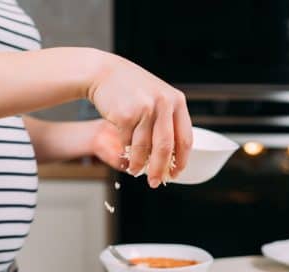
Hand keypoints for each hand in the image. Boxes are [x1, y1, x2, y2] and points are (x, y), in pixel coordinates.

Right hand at [86, 52, 192, 187]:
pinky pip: (128, 143)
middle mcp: (164, 104)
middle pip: (166, 148)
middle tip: (155, 182)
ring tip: (136, 171)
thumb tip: (172, 156)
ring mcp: (145, 109)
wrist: (103, 72)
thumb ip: (167, 119)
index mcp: (176, 101)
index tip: (176, 173)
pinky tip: (125, 153)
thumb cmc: (131, 88)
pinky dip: (126, 151)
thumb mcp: (157, 96)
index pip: (185, 138)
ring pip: (144, 149)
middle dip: (160, 170)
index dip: (181, 161)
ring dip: (139, 165)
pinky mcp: (126, 115)